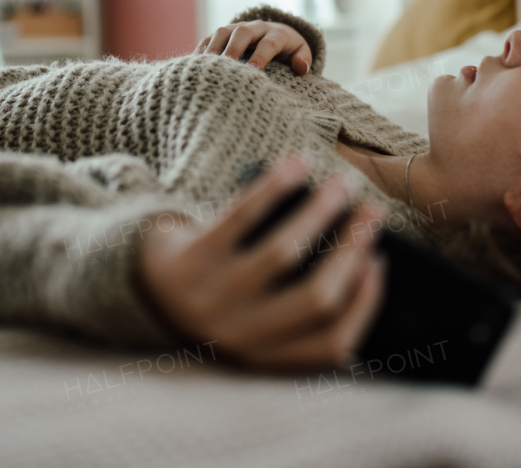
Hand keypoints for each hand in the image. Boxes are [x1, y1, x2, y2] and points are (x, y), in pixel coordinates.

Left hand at [136, 156, 387, 372]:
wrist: (142, 281)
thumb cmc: (220, 290)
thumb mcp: (256, 313)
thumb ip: (300, 301)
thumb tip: (364, 254)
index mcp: (265, 356)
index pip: (333, 344)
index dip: (365, 303)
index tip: (379, 262)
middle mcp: (239, 335)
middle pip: (317, 297)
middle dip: (352, 249)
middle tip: (372, 212)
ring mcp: (210, 300)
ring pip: (284, 253)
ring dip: (321, 212)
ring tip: (341, 184)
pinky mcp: (189, 260)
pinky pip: (241, 217)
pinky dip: (276, 186)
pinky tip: (298, 164)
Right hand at [196, 20, 312, 74]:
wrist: (276, 34)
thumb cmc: (289, 51)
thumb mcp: (301, 53)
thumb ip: (303, 59)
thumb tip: (300, 67)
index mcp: (276, 34)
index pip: (269, 43)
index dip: (261, 57)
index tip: (254, 72)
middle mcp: (255, 28)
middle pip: (242, 32)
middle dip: (234, 49)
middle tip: (226, 67)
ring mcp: (237, 28)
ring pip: (223, 32)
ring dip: (214, 48)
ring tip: (206, 67)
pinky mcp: (223, 33)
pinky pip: (210, 38)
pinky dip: (202, 50)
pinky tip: (194, 66)